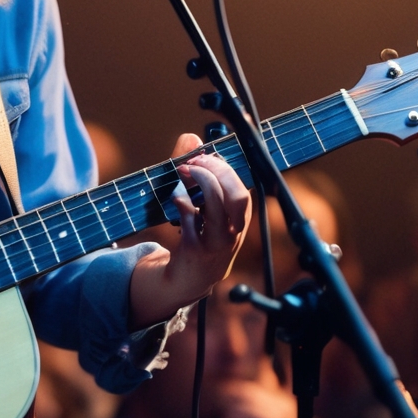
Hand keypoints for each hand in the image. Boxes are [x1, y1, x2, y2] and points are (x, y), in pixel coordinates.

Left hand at [129, 134, 251, 327]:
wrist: (192, 280)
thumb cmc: (200, 236)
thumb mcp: (205, 206)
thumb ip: (197, 170)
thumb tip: (192, 138)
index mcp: (240, 217)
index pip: (242, 186)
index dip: (223, 166)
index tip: (201, 156)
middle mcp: (233, 229)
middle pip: (238, 195)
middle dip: (216, 172)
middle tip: (193, 163)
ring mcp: (215, 241)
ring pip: (218, 206)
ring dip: (200, 182)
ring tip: (183, 173)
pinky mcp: (195, 249)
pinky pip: (191, 222)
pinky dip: (181, 203)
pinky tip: (174, 197)